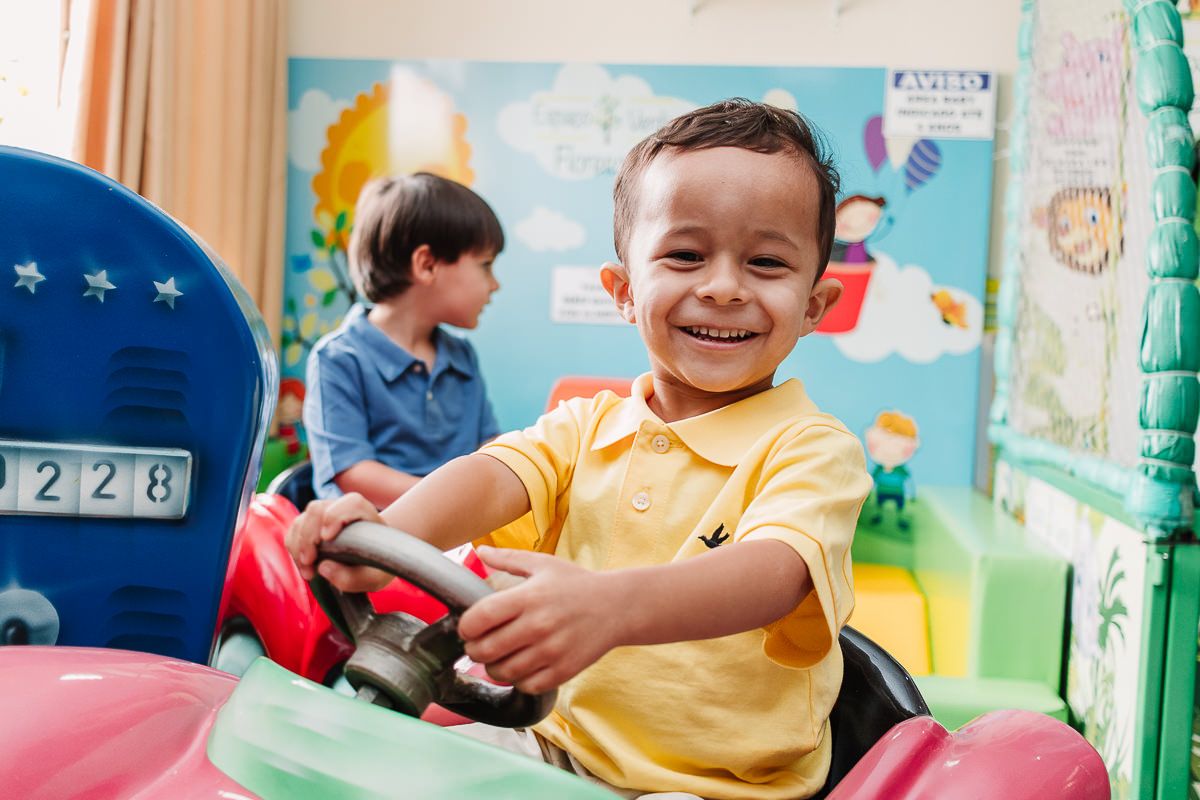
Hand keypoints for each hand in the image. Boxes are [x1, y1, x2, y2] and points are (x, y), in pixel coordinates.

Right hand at [284, 493, 392, 591]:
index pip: (352, 502)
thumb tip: (323, 568)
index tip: (327, 538)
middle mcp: (343, 508)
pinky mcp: (311, 524)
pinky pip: (295, 530)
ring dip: (298, 545)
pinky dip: (294, 548)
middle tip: (310, 563)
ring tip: (308, 571)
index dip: (335, 516)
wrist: (372, 560)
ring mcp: (325, 514)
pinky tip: (304, 566)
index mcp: (367, 515)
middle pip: (318, 509)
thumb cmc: (376, 566)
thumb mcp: (372, 579)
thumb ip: (352, 578)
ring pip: (302, 519)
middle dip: (308, 537)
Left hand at [457, 546, 624, 693]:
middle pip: (485, 649)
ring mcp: (551, 651)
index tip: (467, 628)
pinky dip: (518, 680)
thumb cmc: (577, 584)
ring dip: (493, 667)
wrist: (618, 607)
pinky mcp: (563, 670)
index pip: (481, 617)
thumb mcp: (543, 564)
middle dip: (474, 650)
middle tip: (478, 645)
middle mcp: (538, 625)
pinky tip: (521, 667)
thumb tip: (480, 552)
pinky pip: (526, 685)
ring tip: (498, 657)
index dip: (465, 626)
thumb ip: (508, 558)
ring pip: (503, 671)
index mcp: (529, 597)